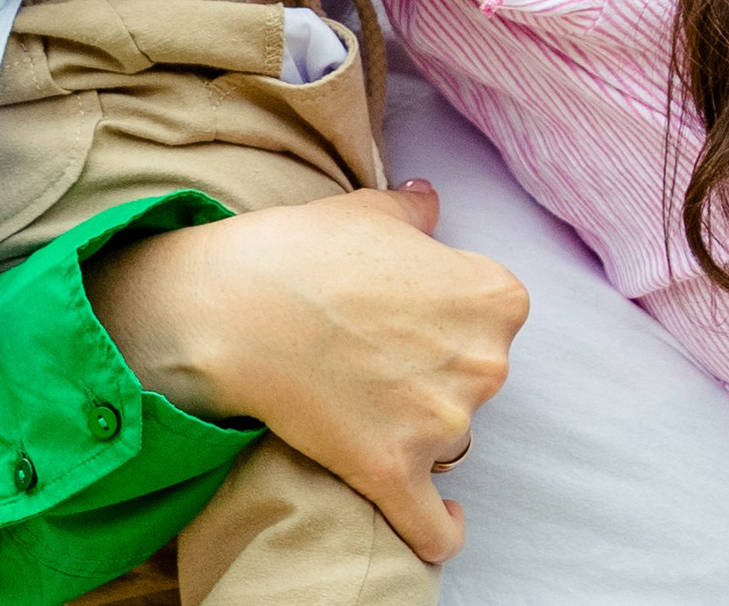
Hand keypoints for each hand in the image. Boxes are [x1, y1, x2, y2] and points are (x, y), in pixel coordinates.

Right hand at [84, 183, 527, 563]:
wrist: (234, 308)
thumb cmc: (302, 250)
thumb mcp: (368, 212)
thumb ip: (413, 214)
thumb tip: (429, 200)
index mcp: (493, 296)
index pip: (495, 312)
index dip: (450, 309)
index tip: (410, 307)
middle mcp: (484, 361)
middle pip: (477, 375)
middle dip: (437, 367)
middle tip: (375, 348)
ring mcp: (442, 423)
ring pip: (450, 438)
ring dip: (420, 428)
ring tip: (361, 397)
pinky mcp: (395, 471)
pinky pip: (434, 525)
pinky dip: (440, 527)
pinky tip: (442, 518)